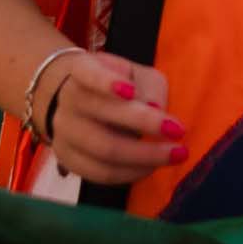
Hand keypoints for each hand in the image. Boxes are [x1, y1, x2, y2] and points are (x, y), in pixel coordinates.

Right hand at [42, 50, 183, 186]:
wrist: (81, 102)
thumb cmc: (118, 84)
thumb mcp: (137, 74)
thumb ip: (149, 87)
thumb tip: (155, 109)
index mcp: (81, 70)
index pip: (87, 73)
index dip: (106, 82)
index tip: (131, 90)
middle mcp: (67, 100)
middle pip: (102, 115)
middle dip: (145, 123)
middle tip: (179, 130)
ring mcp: (63, 133)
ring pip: (103, 150)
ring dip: (144, 156)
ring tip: (176, 154)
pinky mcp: (68, 161)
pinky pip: (100, 174)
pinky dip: (131, 173)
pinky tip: (153, 167)